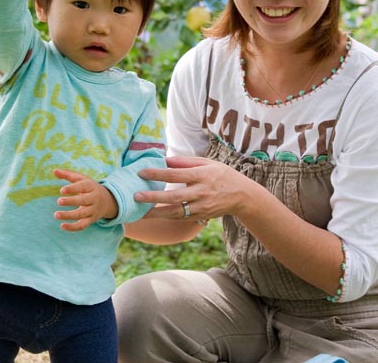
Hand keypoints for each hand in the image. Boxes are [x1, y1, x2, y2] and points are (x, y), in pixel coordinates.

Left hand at [53, 169, 117, 231]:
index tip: (62, 190)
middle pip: (83, 200)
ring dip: (69, 215)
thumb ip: (68, 174)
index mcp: (91, 187)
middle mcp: (94, 199)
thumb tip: (54, 171)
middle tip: (58, 201)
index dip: (73, 188)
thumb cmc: (89, 188)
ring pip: (82, 214)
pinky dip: (73, 228)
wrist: (108, 200)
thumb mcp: (82, 179)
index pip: (83, 187)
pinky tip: (62, 226)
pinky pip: (82, 225)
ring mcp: (93, 210)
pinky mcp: (91, 220)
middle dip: (71, 201)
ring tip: (56, 215)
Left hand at [133, 156, 254, 221]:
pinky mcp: (201, 216)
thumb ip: (184, 162)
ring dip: (156, 213)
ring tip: (138, 212)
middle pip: (174, 196)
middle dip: (153, 197)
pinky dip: (165, 217)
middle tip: (135, 196)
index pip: (176, 174)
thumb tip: (164, 159)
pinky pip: (180, 218)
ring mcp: (202, 207)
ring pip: (175, 212)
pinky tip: (152, 215)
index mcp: (202, 175)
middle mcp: (202, 192)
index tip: (141, 172)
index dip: (158, 173)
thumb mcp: (207, 163)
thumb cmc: (221, 174)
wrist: (242, 195)